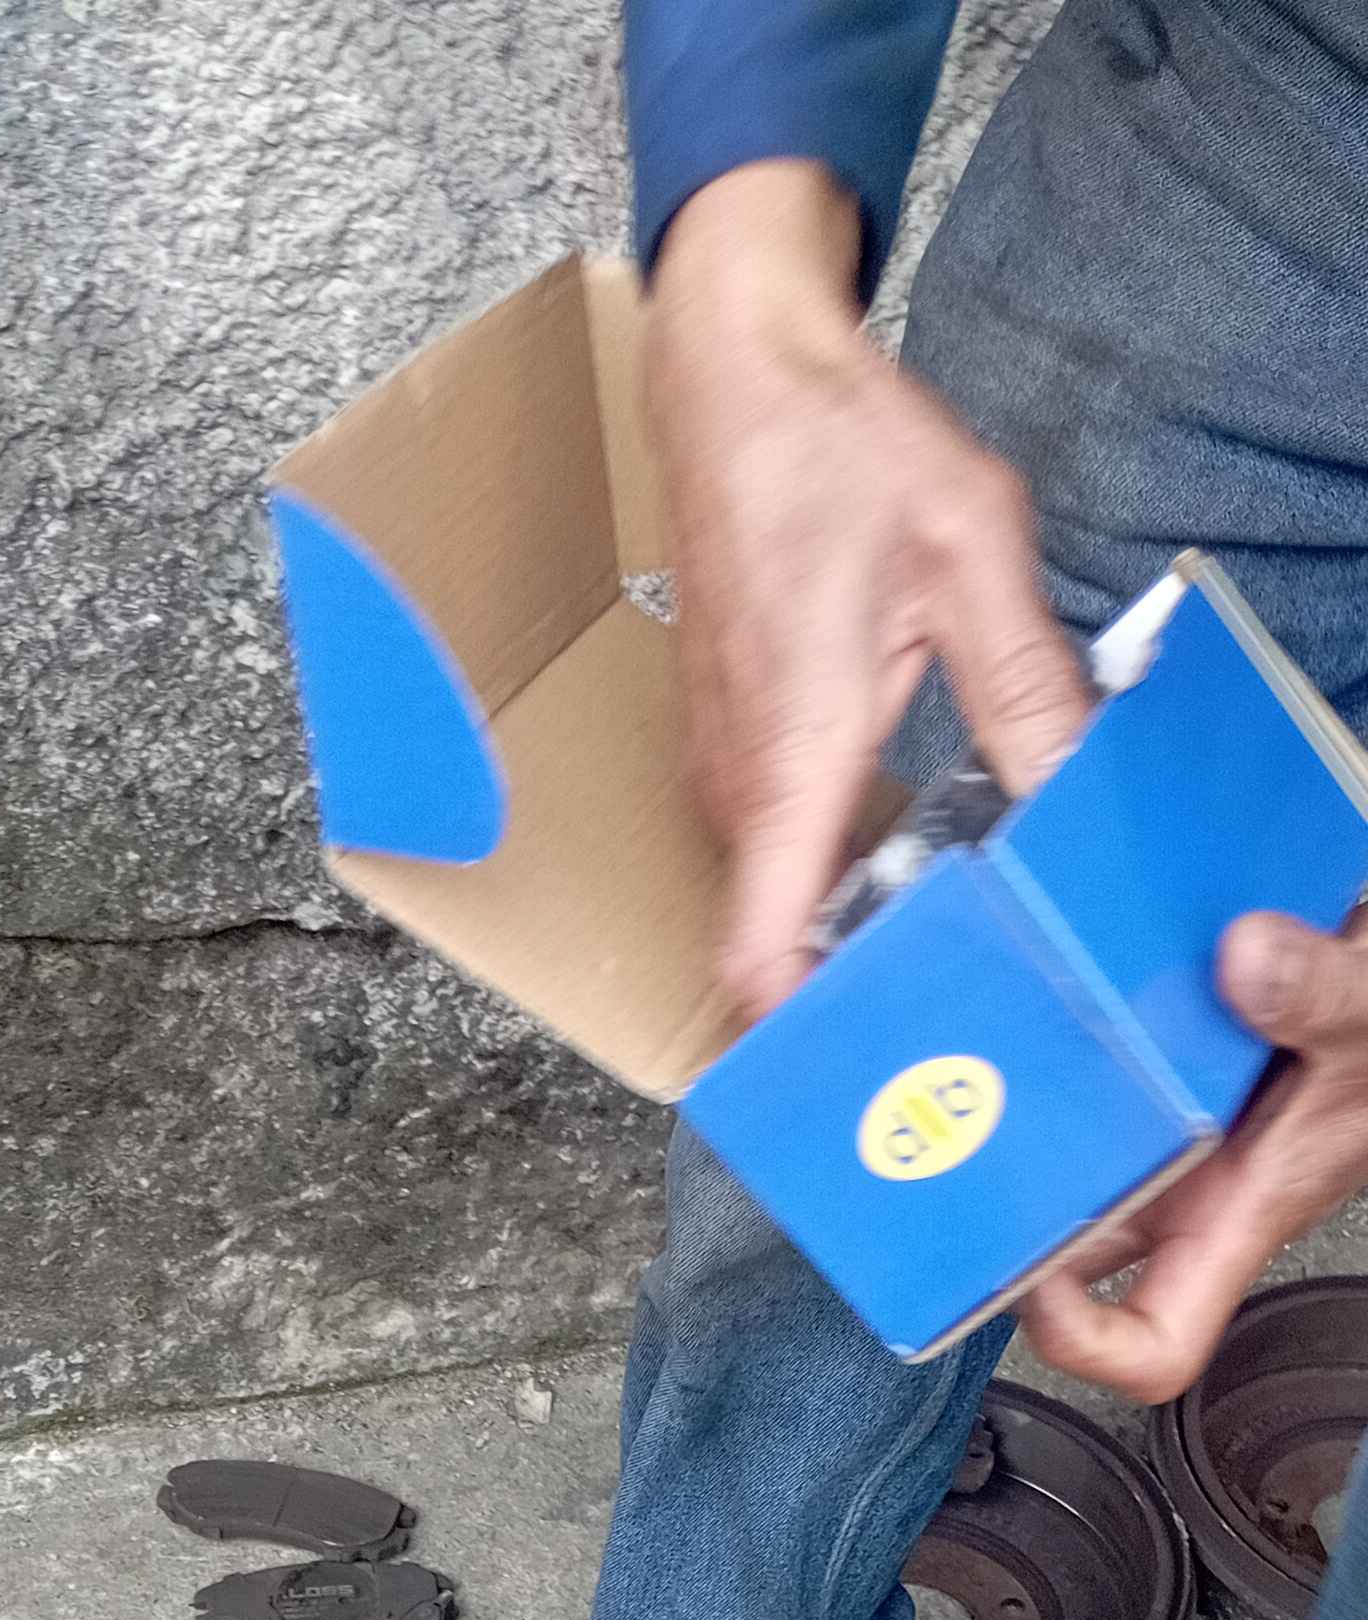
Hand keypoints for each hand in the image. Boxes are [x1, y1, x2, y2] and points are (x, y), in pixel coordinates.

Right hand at [649, 162, 1089, 1020]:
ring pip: (775, 902)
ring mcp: (720, 764)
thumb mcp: (971, 559)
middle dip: (858, 1002)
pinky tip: (908, 866)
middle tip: (963, 1029)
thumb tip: (1077, 804)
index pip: (759, 959)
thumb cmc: (836, 447)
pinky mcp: (727, 739)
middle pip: (775, 951)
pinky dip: (829, 879)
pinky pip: (773, 848)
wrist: (733, 366)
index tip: (887, 1074)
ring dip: (848, 938)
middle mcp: (736, 784)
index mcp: (790, 762)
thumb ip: (1027, 693)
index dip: (810, 1039)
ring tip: (950, 957)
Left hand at [1021, 908, 1367, 1401]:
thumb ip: (1319, 994)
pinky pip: (1080, 1101)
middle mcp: (1189, 1198)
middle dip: (1011, 1219)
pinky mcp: (1155, 1092)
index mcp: (1234, 1220)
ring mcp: (1168, 1149)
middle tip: (966, 1156)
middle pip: (1072, 1257)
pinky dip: (1052, 1064)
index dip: (1082, 1343)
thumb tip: (1246, 962)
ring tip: (972, 1071)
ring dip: (1018, 1133)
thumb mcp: (1366, 1015)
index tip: (1036, 1286)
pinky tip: (1029, 1007)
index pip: (1153, 1347)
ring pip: (1064, 1174)